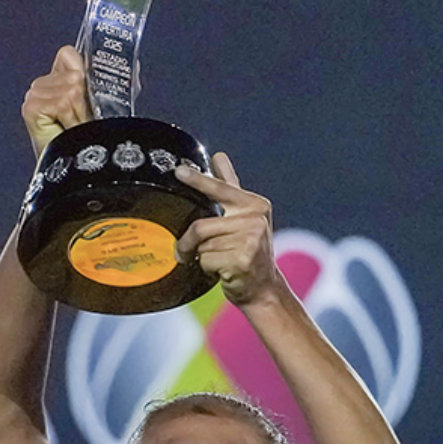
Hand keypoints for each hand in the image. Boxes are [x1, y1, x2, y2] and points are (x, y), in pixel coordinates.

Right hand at [24, 46, 92, 159]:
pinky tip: (65, 129)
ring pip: (71, 90)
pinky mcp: (32, 107)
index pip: (68, 54)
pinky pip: (62, 103)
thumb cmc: (85, 138)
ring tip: (75, 127)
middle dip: (85, 102)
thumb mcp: (98, 103)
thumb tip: (125, 64)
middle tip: (82, 120)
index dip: (83, 73)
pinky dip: (70, 119)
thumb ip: (103, 81)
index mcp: (56, 78)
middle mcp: (41, 84)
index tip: (87, 97)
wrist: (73, 168)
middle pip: (75, 75)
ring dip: (79, 114)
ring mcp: (34, 95)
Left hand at [172, 154, 283, 306]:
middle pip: (201, 225)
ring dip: (202, 256)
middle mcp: (255, 220)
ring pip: (203, 246)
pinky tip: (222, 271)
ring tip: (218, 261)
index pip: (220, 190)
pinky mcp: (241, 261)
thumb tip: (219, 157)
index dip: (198, 180)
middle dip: (189, 242)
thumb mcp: (244, 216)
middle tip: (184, 250)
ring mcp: (250, 241)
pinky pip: (206, 261)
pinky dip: (207, 269)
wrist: (263, 287)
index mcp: (254, 205)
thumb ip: (230, 186)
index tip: (179, 171)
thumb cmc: (248, 250)